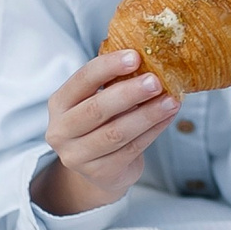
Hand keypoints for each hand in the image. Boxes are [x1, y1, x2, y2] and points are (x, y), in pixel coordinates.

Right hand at [35, 48, 176, 212]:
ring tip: (171, 101)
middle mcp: (61, 131)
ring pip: (116, 133)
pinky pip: (131, 150)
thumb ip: (113, 82)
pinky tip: (168, 118)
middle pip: (97, 109)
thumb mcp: (97, 100)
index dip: (108, 66)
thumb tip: (150, 58)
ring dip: (148, 115)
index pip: (82, 79)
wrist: (98, 169)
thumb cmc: (101, 124)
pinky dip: (153, 131)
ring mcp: (78, 156)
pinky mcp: (100, 173)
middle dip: (129, 93)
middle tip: (156, 81)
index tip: (135, 56)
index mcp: (59, 103)